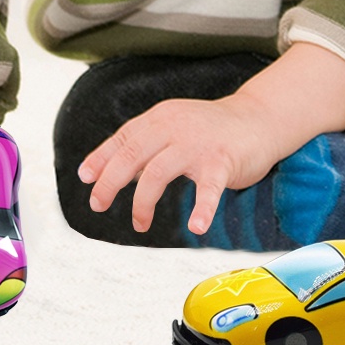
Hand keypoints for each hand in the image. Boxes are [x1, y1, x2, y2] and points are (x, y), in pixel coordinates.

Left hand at [77, 92, 280, 236]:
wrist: (258, 118)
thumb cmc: (212, 129)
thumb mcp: (174, 128)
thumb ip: (144, 145)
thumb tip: (105, 169)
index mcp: (161, 118)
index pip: (123, 138)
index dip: (101, 158)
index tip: (85, 178)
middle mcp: (175, 126)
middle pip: (132, 154)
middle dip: (110, 182)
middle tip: (98, 205)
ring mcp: (198, 144)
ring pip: (157, 172)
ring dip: (142, 203)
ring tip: (140, 224)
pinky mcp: (222, 161)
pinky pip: (208, 189)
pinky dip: (201, 209)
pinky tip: (196, 226)